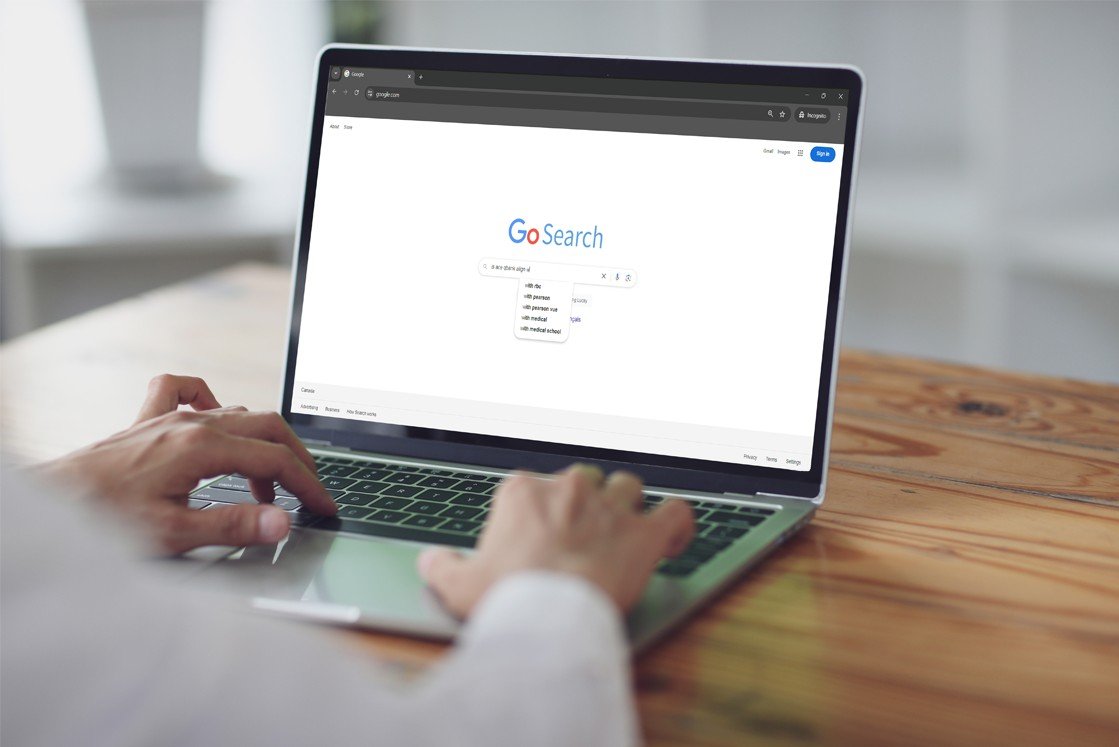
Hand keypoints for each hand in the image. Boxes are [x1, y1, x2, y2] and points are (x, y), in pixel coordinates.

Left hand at [38, 374, 334, 553]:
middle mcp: (190, 423)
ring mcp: (169, 418)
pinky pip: (185, 391)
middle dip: (297, 459)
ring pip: (237, 413)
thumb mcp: (174, 533)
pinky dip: (208, 398)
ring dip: (262, 443)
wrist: (50, 504)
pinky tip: (213, 416)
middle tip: (310, 491)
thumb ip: (234, 526)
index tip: (324, 506)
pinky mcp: (148, 421)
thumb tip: (282, 523)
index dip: (308, 484)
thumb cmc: (102, 520)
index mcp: (202, 447)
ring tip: (267, 485)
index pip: (275, 459)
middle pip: (267, 426)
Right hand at [418, 465, 694, 616]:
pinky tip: (673, 536)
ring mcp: (610, 508)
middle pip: (583, 481)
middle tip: (579, 539)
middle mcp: (569, 489)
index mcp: (524, 492)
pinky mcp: (644, 534)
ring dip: (628, 505)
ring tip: (625, 531)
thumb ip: (442, 567)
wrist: (549, 616)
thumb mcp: (458, 585)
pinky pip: (676, 512)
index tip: (539, 542)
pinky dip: (678, 522)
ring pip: (627, 487)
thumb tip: (431, 561)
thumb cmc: (505, 598)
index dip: (539, 514)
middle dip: (584, 505)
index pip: (535, 487)